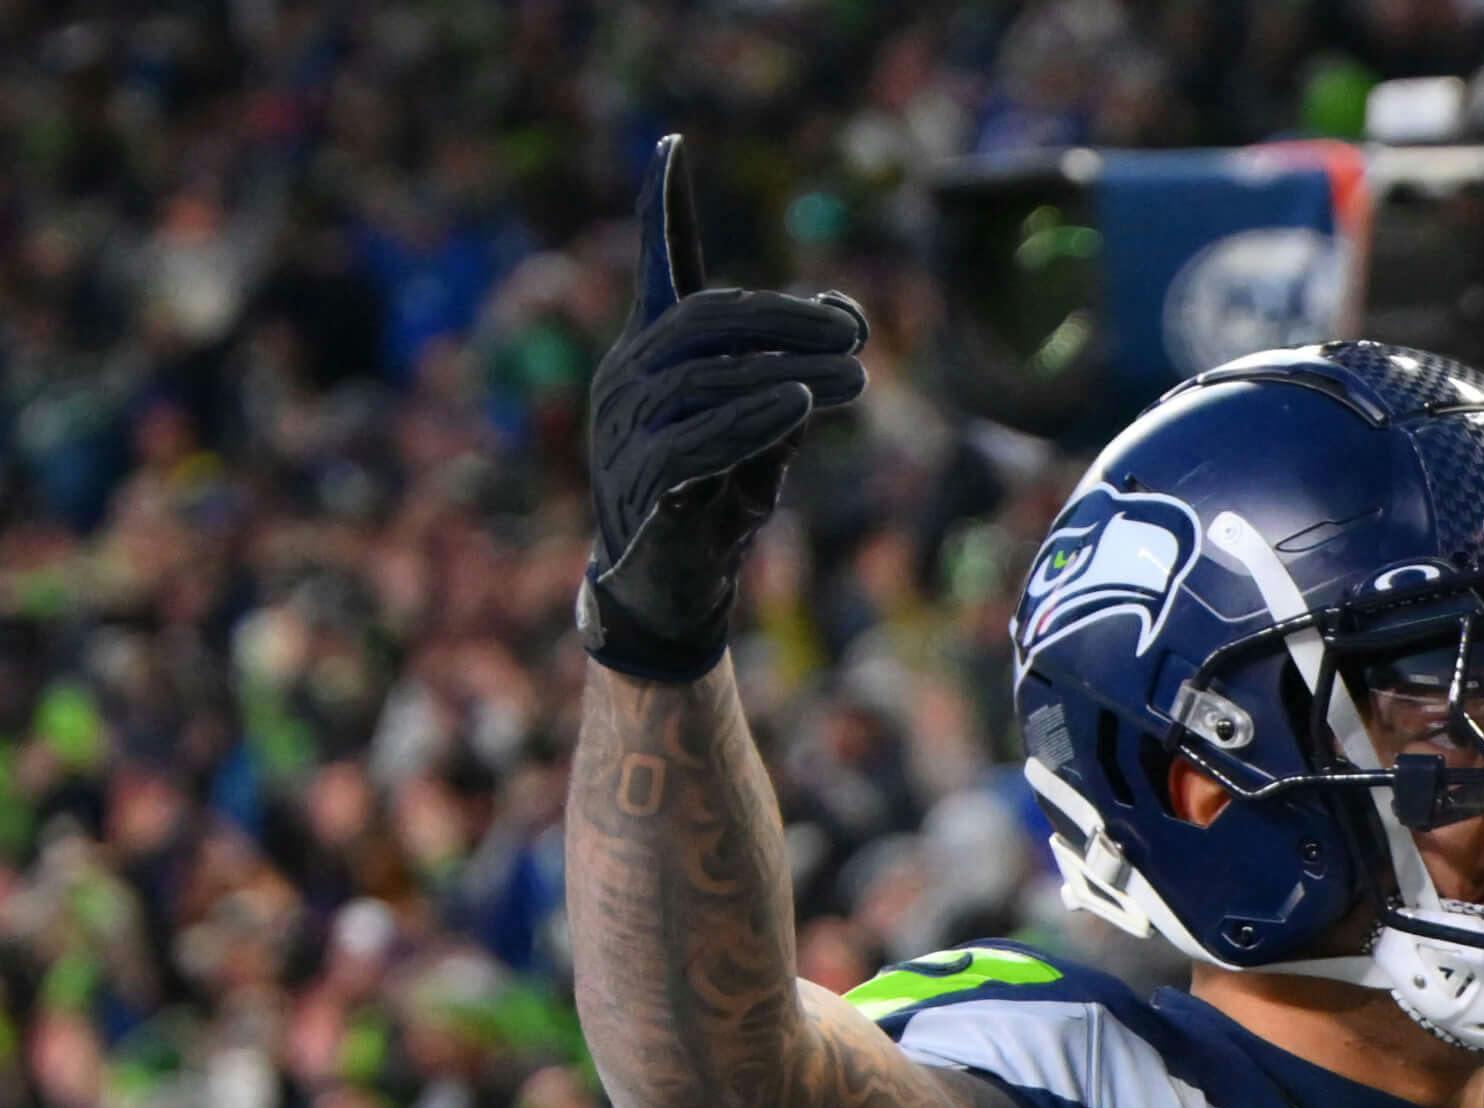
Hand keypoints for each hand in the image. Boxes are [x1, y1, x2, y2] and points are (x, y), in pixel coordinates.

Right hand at [578, 134, 869, 682]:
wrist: (672, 587)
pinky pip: (696, 441)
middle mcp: (627, 377)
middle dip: (788, 320)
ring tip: (857, 378)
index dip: (660, 209)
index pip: (654, 266)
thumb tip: (844, 314)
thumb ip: (793, 371)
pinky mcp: (641, 485)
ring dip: (791, 372)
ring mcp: (626, 431)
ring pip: (706, 379)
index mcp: (652, 351)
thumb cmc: (717, 498)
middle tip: (858, 334)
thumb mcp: (764, 426)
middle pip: (707, 320)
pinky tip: (798, 404)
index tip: (672, 144)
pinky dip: (751, 417)